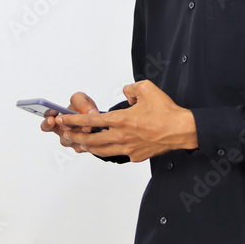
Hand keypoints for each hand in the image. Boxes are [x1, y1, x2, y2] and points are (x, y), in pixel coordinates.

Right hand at [40, 92, 98, 153]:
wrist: (96, 118)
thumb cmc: (83, 108)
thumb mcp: (81, 100)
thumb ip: (82, 104)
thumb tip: (90, 113)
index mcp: (57, 122)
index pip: (46, 126)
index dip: (48, 123)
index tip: (53, 118)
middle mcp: (63, 133)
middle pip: (63, 135)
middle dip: (71, 130)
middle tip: (78, 125)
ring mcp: (72, 142)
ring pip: (77, 140)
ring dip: (83, 133)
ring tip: (89, 127)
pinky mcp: (83, 148)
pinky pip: (87, 145)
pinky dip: (93, 137)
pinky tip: (99, 132)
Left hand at [55, 80, 197, 162]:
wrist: (181, 130)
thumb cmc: (166, 111)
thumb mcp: (147, 88)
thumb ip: (131, 88)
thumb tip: (125, 92)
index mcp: (121, 120)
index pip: (90, 121)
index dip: (73, 120)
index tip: (63, 119)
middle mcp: (121, 136)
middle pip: (90, 141)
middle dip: (75, 137)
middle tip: (65, 134)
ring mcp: (128, 148)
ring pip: (100, 151)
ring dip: (87, 147)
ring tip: (79, 143)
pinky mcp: (135, 156)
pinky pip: (116, 154)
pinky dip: (106, 150)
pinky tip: (104, 147)